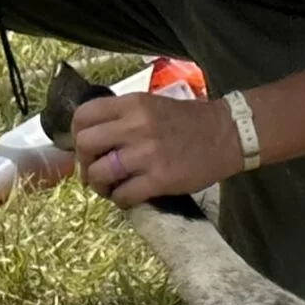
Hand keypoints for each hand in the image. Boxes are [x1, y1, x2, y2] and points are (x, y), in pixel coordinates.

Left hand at [72, 94, 243, 208]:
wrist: (228, 135)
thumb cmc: (188, 121)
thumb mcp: (152, 106)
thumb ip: (123, 118)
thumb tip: (91, 140)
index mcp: (133, 104)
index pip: (83, 115)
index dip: (77, 134)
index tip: (87, 147)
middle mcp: (136, 126)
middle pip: (85, 145)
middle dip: (84, 163)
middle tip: (96, 170)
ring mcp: (147, 154)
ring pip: (99, 174)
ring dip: (100, 186)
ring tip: (112, 188)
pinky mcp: (160, 179)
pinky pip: (123, 196)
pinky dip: (121, 200)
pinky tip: (131, 196)